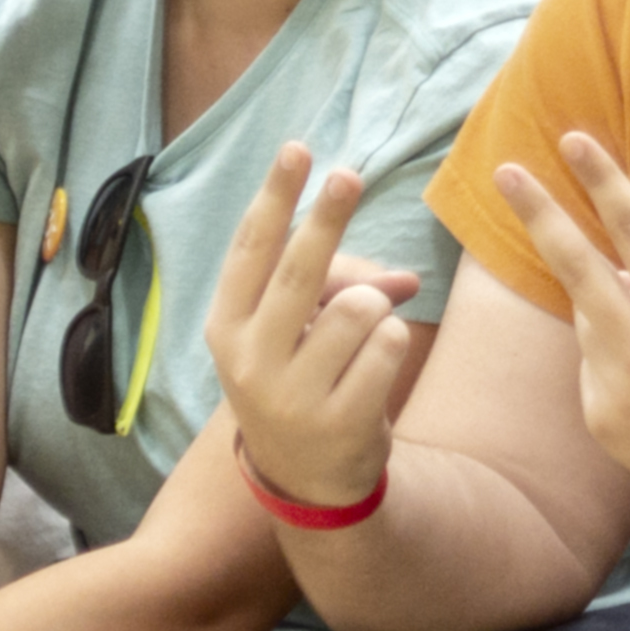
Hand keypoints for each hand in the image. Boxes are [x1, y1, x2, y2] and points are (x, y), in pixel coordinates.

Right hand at [202, 144, 428, 509]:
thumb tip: (403, 278)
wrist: (304, 482)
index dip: (275, 196)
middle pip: (299, 269)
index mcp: (226, 328)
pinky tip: (375, 369)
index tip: (297, 148)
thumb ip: (332, 294)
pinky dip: (392, 342)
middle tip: (351, 174)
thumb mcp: (291, 339)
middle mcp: (249, 360)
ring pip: (357, 309)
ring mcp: (292, 394)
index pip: (251, 249)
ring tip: (364, 337)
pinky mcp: (339, 421)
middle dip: (327, 215)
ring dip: (375, 309)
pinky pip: (386, 346)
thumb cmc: (299, 384)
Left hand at [498, 132, 629, 545]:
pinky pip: (596, 367)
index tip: (572, 141)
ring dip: (618, 312)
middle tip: (504, 172)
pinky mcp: (602, 424)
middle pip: (576, 267)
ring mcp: (617, 391)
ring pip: (592, 320)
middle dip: (539, 213)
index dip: (603, 181)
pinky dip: (621, 360)